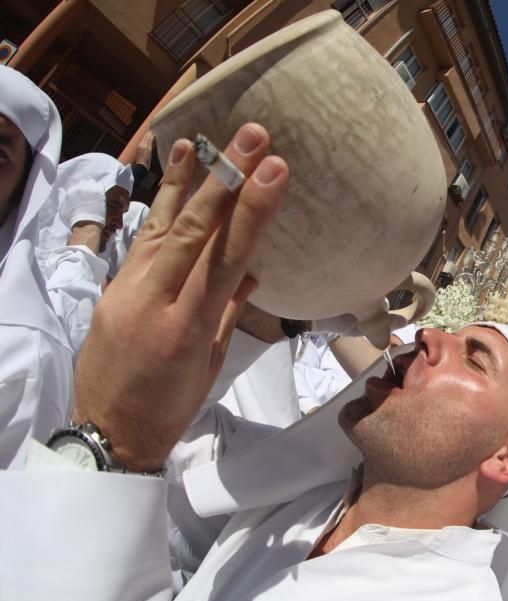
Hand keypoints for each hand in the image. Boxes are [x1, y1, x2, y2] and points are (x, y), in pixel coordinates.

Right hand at [63, 179, 107, 230]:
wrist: (86, 225)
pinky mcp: (99, 193)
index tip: (82, 197)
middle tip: (89, 196)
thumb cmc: (73, 220)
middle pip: (84, 183)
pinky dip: (100, 189)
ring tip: (95, 195)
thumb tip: (61, 189)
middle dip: (86, 188)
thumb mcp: (62, 210)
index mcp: (70, 192)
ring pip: (92, 183)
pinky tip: (100, 195)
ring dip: (94, 187)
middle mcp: (79, 188)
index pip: (76, 186)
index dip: (80, 191)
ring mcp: (90, 190)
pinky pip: (101, 186)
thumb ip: (61, 198)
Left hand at [72, 124, 288, 470]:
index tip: (275, 171)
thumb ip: (228, 311)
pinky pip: (141, 239)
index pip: (228, 256)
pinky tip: (171, 178)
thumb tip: (250, 269)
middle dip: (226, 178)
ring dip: (187, 180)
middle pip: (195, 229)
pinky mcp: (112, 287)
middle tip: (252, 137)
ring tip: (204, 140)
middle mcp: (155, 300)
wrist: (107, 431)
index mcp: (188, 327)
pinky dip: (160, 206)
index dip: (253, 210)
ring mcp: (127, 290)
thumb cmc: (169, 407)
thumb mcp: (209, 364)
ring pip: (163, 225)